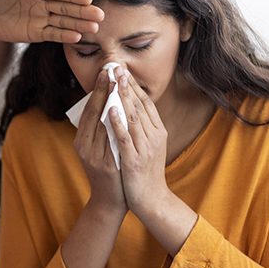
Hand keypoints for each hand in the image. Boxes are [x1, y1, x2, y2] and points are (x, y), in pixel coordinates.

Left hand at [0, 0, 102, 43]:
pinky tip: (78, 37)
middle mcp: (42, 1)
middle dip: (83, 11)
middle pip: (66, 6)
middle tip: (100, 15)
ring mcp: (41, 17)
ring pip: (63, 21)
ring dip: (79, 24)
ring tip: (95, 28)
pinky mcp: (37, 32)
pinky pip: (52, 34)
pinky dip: (64, 36)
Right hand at [73, 68, 126, 220]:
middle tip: (110, 70)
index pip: (89, 110)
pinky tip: (117, 111)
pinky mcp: (105, 165)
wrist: (111, 201)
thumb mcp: (100, 149)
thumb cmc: (110, 172)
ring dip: (108, 101)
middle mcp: (84, 147)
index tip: (106, 72)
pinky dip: (112, 124)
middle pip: (93, 113)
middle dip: (102, 90)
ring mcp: (94, 156)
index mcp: (81, 142)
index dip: (97, 90)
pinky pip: (108, 140)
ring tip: (117, 83)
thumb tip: (109, 105)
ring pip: (99, 124)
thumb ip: (101, 130)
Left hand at [109, 69, 169, 216]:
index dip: (135, 85)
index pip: (146, 103)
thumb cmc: (145, 173)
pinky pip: (124, 138)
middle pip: (140, 106)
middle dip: (127, 85)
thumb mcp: (148, 146)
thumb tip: (130, 106)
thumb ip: (142, 128)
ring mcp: (145, 149)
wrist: (151, 200)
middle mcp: (154, 137)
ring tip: (114, 80)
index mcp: (158, 132)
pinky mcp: (133, 161)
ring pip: (133, 117)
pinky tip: (110, 108)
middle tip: (117, 66)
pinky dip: (117, 122)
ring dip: (123, 97)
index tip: (124, 70)